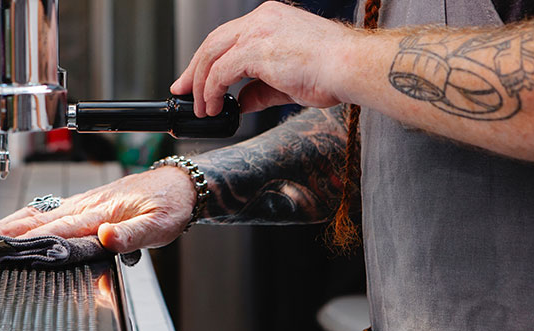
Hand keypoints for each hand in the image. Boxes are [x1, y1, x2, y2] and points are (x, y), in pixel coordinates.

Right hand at [0, 167, 195, 252]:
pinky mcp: (87, 203)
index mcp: (100, 212)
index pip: (56, 229)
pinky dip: (28, 217)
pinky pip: (51, 210)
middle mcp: (87, 205)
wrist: (181, 185)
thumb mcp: (159, 225)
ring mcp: (85, 203)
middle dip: (5, 230)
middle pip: (38, 219)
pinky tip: (16, 222)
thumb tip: (105, 238)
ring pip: (40, 212)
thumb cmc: (171, 205)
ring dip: (11, 222)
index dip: (27, 239)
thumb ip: (131, 234)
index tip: (0, 247)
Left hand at [170, 1, 356, 116]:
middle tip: (183, 91)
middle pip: (213, 42)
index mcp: (271, 19)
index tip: (196, 79)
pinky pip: (220, 72)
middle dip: (193, 69)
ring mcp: (257, 31)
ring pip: (211, 54)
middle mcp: (261, 19)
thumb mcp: (287, 82)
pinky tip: (213, 107)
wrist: (350, 67)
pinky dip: (211, 91)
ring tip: (199, 107)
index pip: (228, 37)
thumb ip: (259, 90)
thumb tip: (241, 103)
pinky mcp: (255, 49)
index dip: (208, 59)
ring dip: (200, 83)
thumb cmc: (332, 72)